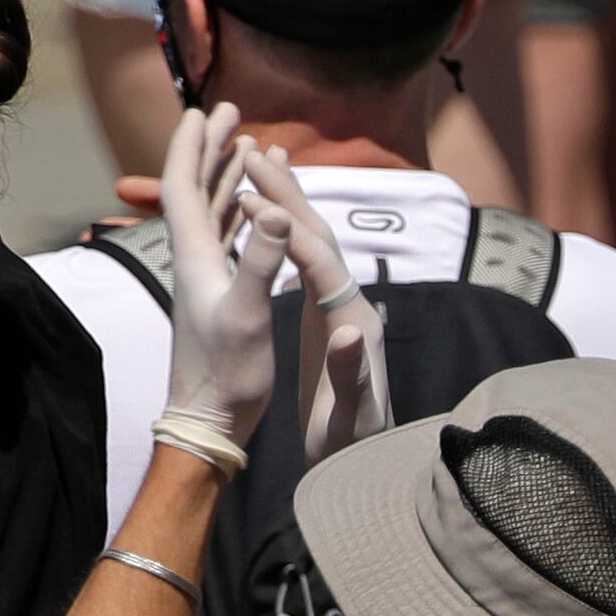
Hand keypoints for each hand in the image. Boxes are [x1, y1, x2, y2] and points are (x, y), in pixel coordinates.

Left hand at [159, 103, 291, 439]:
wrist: (210, 420)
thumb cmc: (227, 374)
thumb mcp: (248, 315)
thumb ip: (260, 263)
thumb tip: (269, 210)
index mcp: (195, 256)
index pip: (183, 186)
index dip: (190, 147)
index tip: (201, 110)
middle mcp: (194, 259)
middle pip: (195, 189)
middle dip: (211, 149)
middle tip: (231, 113)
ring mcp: (205, 278)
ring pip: (212, 212)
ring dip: (225, 177)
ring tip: (245, 146)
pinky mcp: (220, 296)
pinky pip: (227, 239)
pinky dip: (240, 215)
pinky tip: (253, 212)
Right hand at [243, 141, 387, 460]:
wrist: (366, 462)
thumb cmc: (353, 444)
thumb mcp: (351, 416)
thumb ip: (351, 374)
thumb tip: (348, 333)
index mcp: (354, 322)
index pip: (319, 261)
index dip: (286, 227)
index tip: (250, 197)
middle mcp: (353, 305)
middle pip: (320, 237)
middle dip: (287, 194)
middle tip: (252, 154)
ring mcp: (342, 307)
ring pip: (313, 241)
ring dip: (285, 201)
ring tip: (254, 166)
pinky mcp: (329, 314)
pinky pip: (304, 258)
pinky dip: (283, 228)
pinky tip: (262, 215)